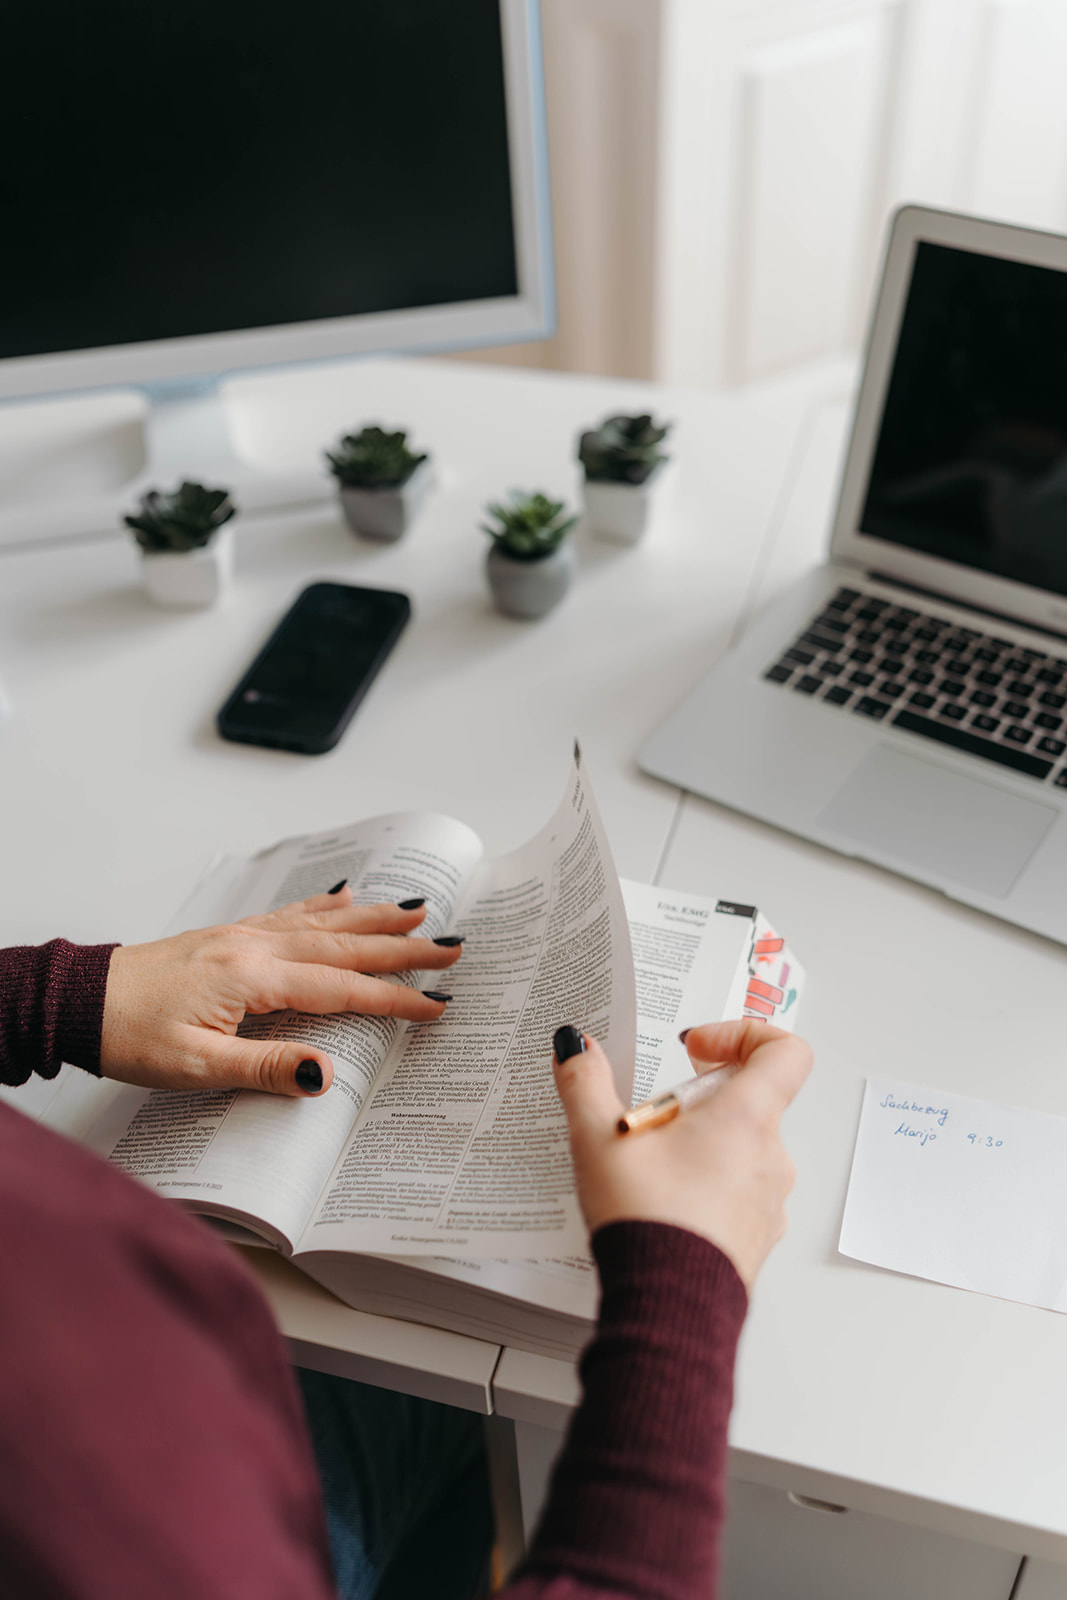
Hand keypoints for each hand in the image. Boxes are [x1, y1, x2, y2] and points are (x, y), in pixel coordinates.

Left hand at [100, 888, 461, 1096]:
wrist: (79, 1002)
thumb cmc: (128, 1035)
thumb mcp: (193, 1067)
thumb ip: (264, 1068)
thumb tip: (326, 1075)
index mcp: (252, 977)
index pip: (340, 990)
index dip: (393, 1000)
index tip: (437, 1004)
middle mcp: (254, 947)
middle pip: (344, 947)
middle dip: (402, 949)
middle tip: (452, 945)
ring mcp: (243, 937)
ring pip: (324, 924)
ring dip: (374, 920)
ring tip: (416, 912)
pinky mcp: (230, 938)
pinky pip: (293, 915)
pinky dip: (326, 906)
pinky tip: (345, 898)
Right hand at [553, 1020, 811, 1289]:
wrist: (669, 1309)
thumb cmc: (648, 1221)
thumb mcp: (598, 1138)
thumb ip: (585, 1081)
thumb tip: (576, 1047)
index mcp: (746, 1118)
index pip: (785, 1051)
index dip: (743, 1034)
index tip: (697, 1049)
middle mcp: (771, 1156)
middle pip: (752, 1099)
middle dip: (698, 1098)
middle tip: (653, 1117)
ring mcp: (770, 1200)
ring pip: (743, 1149)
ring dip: (701, 1144)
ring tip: (648, 1166)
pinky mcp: (756, 1237)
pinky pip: (739, 1193)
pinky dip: (706, 1185)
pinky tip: (662, 1202)